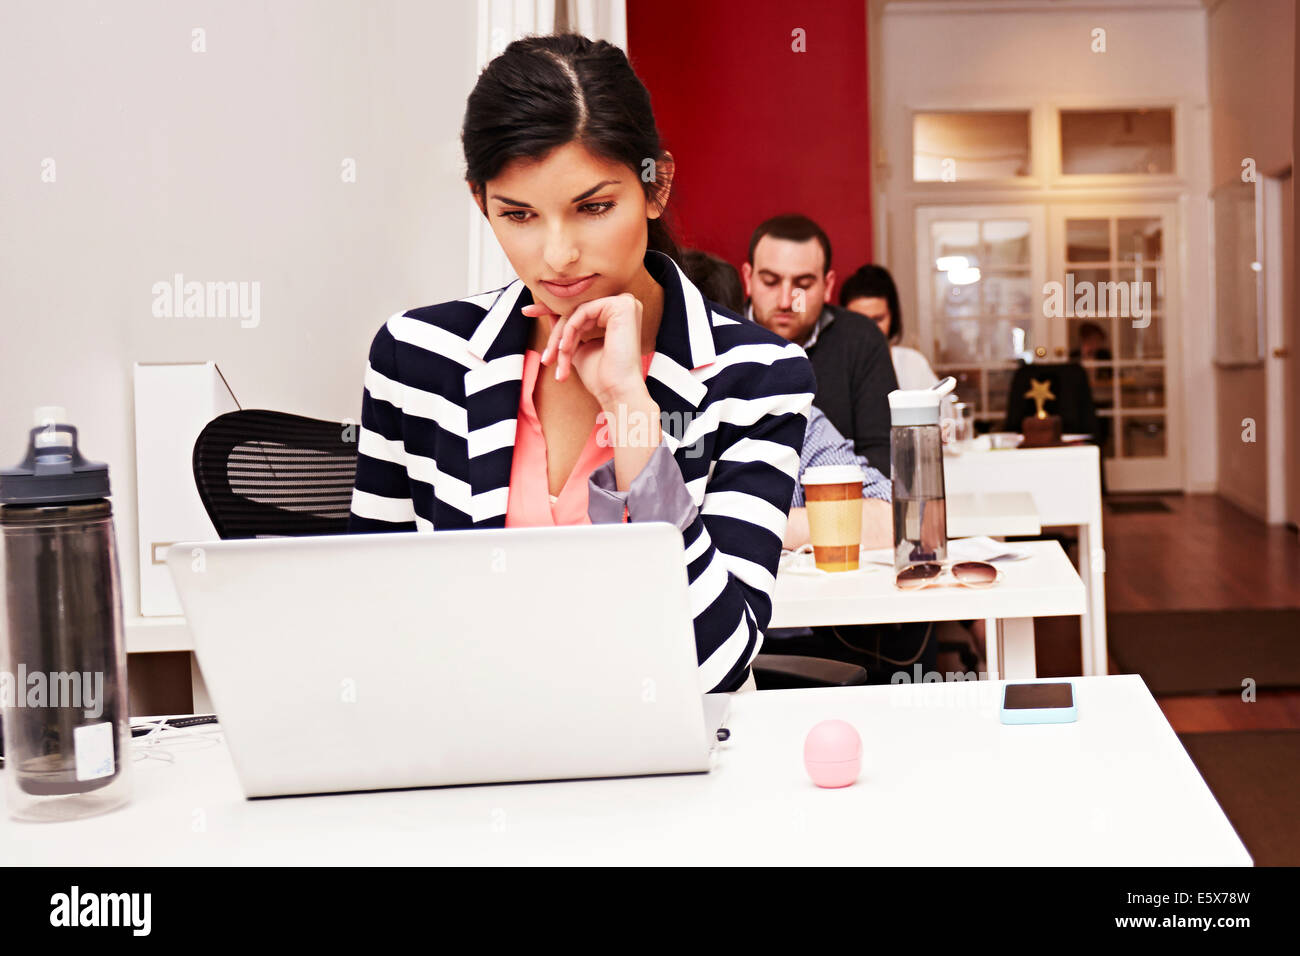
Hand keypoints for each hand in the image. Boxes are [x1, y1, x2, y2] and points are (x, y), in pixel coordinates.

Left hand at [523, 293, 647, 407]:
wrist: (616, 391)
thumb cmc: (601, 377)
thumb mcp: (577, 348)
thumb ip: (568, 330)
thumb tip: (551, 315)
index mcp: (616, 315)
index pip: (579, 309)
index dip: (551, 310)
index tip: (527, 311)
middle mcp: (624, 305)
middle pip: (576, 311)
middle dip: (555, 334)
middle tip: (545, 357)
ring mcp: (625, 303)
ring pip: (577, 312)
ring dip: (561, 337)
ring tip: (555, 359)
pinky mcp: (622, 306)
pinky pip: (583, 311)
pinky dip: (570, 330)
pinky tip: (565, 349)